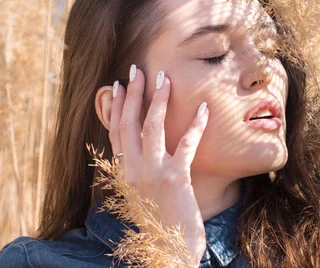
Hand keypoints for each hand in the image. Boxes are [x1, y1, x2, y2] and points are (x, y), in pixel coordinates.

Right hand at [109, 66, 208, 264]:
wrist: (170, 251)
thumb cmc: (161, 222)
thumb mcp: (143, 194)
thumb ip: (139, 170)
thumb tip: (140, 148)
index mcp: (124, 173)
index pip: (115, 132)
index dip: (116, 107)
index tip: (117, 86)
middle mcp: (133, 171)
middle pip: (128, 124)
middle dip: (132, 94)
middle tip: (136, 70)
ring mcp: (152, 174)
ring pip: (150, 128)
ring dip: (157, 100)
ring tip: (163, 78)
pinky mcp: (175, 178)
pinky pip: (186, 144)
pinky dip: (195, 125)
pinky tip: (204, 108)